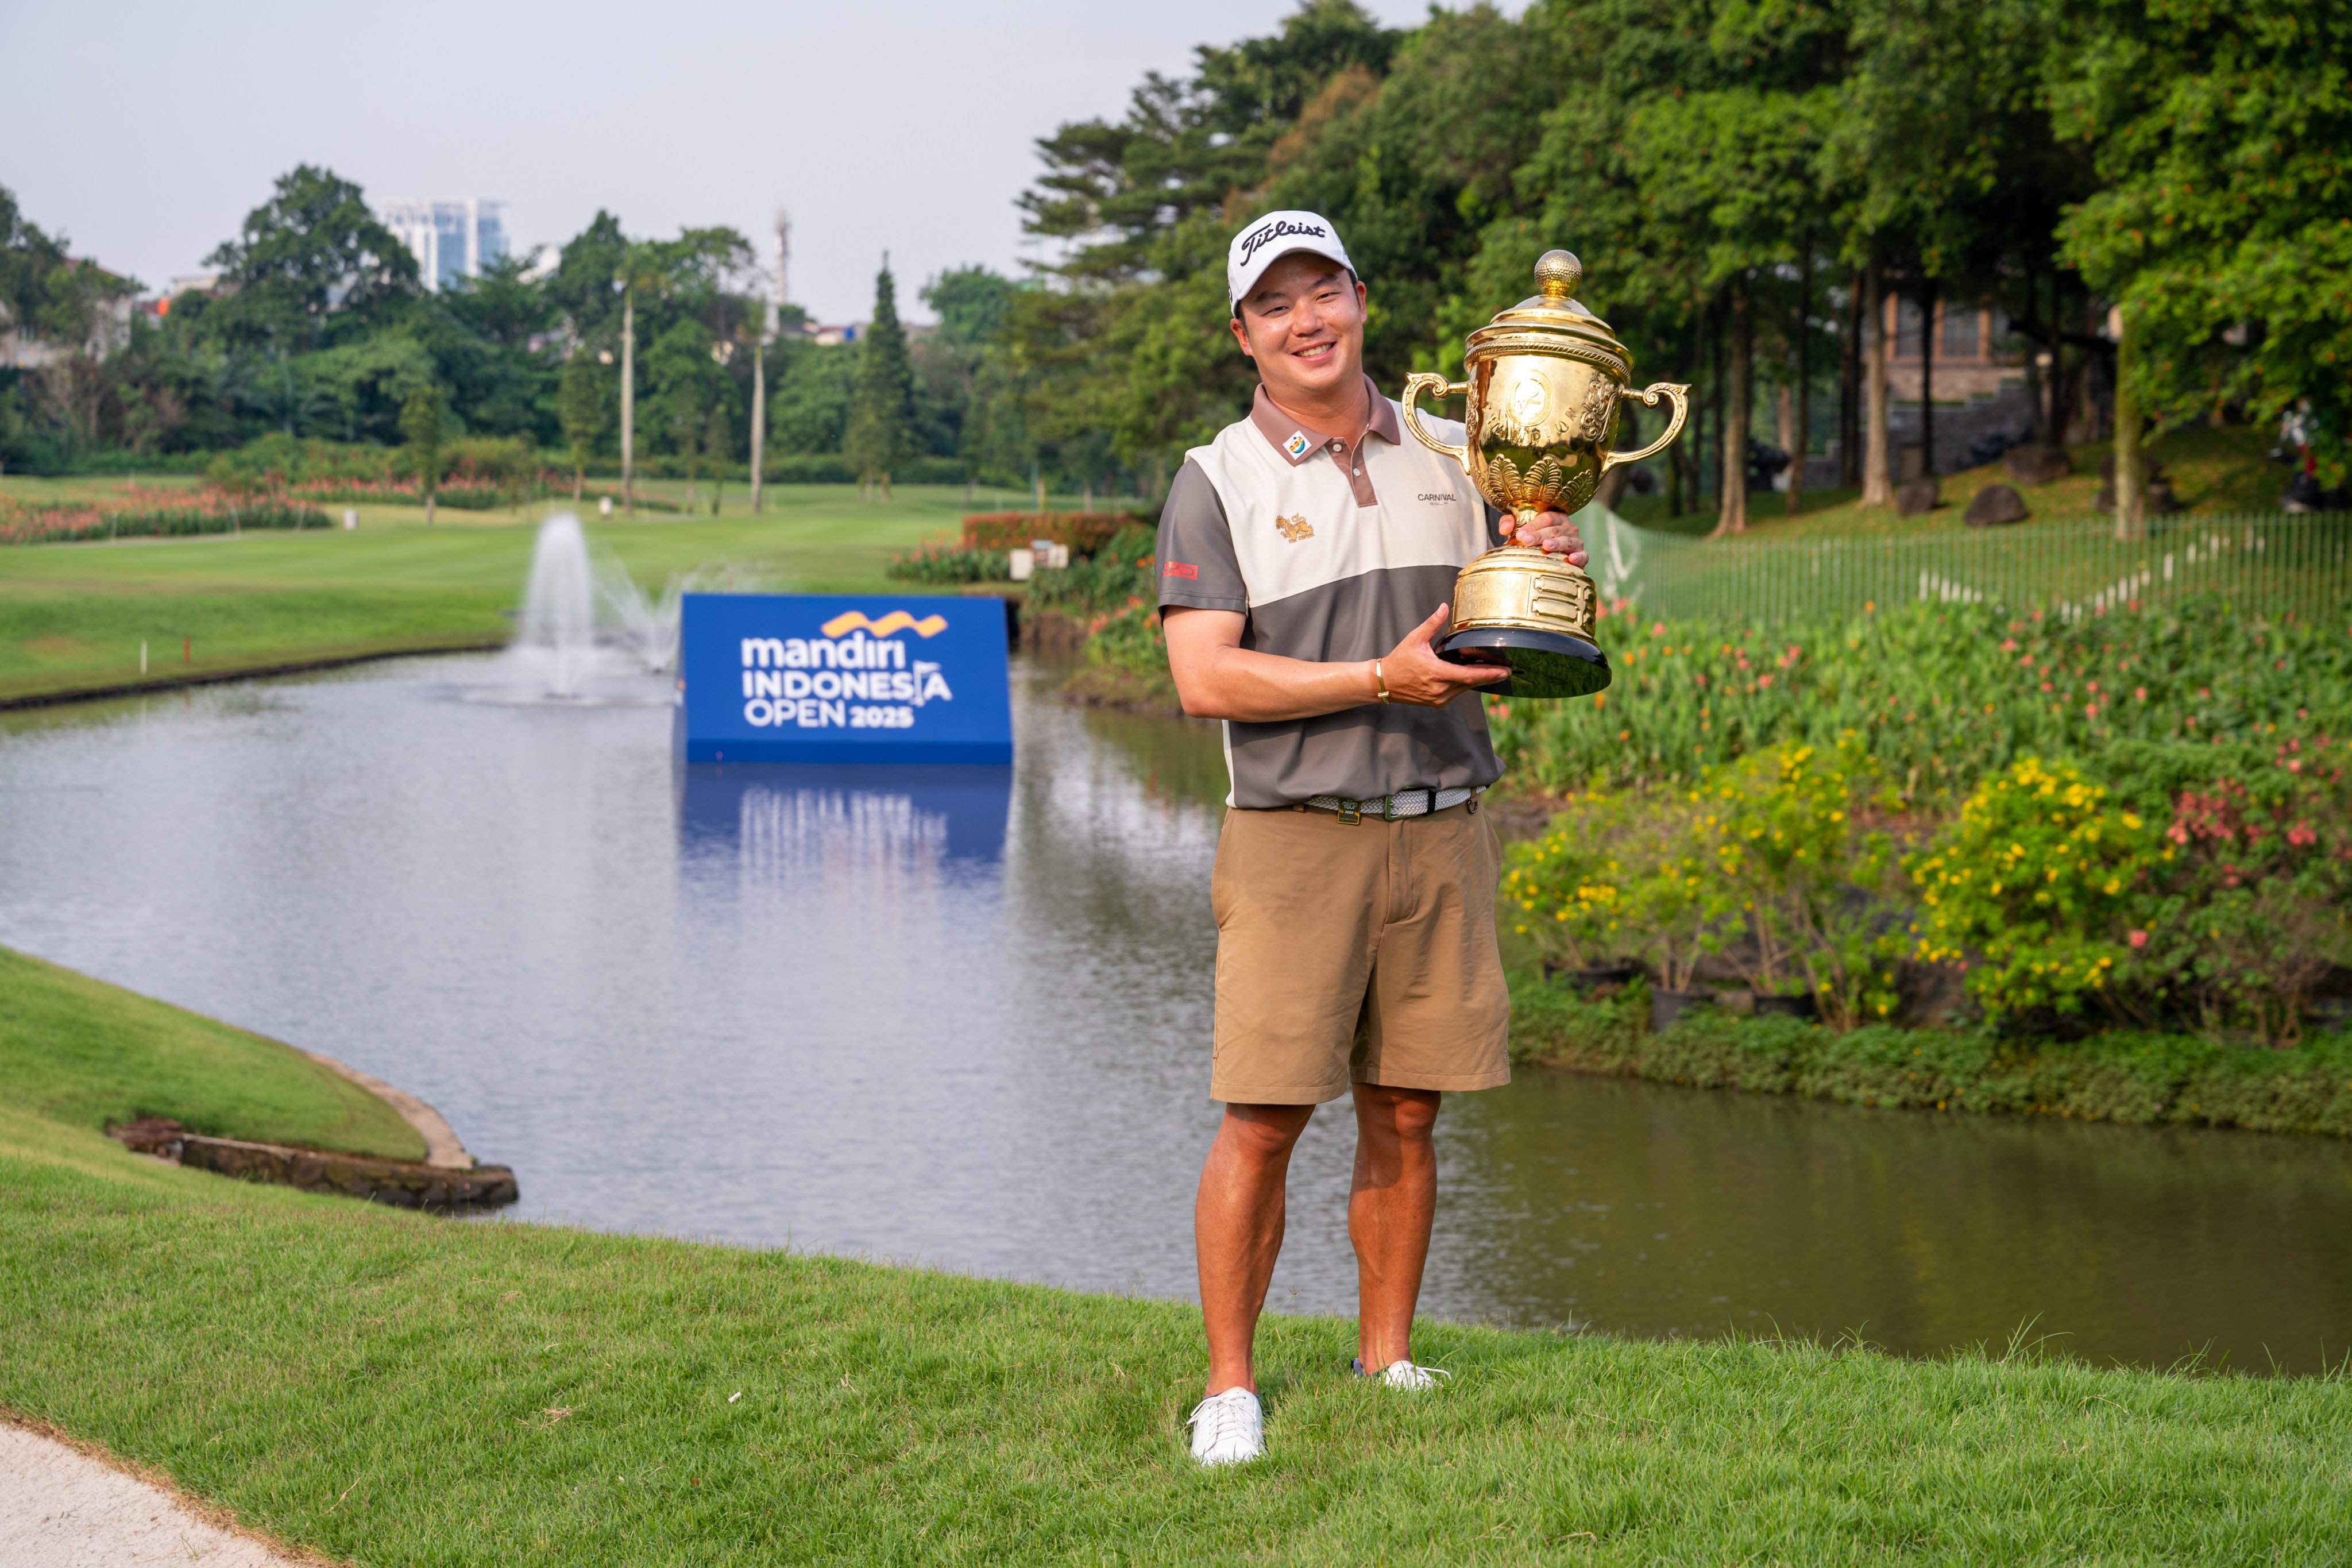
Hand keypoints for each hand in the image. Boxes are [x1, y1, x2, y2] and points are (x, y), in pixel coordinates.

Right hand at [1378, 605, 1508, 706]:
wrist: (1385, 682)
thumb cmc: (1399, 660)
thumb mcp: (1415, 639)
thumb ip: (1432, 623)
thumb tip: (1444, 607)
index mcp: (1436, 673)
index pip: (1469, 676)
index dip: (1488, 674)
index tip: (1503, 671)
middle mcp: (1439, 689)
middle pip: (1471, 684)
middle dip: (1489, 677)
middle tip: (1506, 671)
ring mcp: (1439, 698)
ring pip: (1465, 690)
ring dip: (1478, 681)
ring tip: (1493, 672)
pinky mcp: (1437, 703)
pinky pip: (1457, 693)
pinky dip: (1466, 685)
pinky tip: (1473, 677)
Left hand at [1499, 509, 1588, 565]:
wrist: (1553, 558)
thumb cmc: (1537, 540)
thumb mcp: (1523, 529)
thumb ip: (1510, 523)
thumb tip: (1504, 529)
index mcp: (1556, 518)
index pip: (1546, 518)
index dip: (1533, 525)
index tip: (1520, 534)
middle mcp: (1568, 528)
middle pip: (1554, 529)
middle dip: (1539, 535)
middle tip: (1527, 540)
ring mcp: (1576, 541)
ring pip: (1567, 541)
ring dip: (1557, 543)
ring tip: (1546, 546)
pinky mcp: (1582, 556)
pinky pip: (1583, 556)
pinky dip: (1579, 557)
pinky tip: (1571, 559)